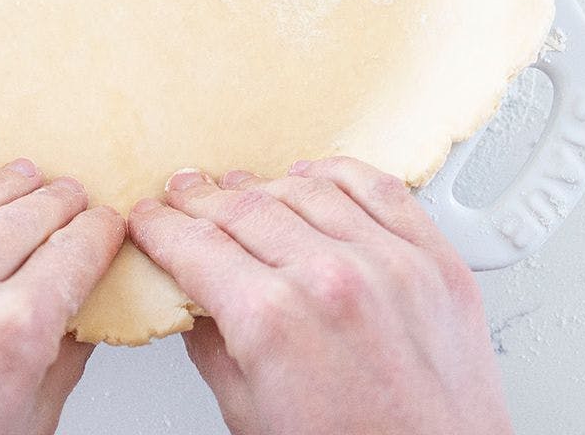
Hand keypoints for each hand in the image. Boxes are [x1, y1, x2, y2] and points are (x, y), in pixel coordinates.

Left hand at [0, 150, 125, 434]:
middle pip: (25, 218)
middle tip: (71, 196)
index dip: (98, 230)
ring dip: (1, 184)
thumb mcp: (27, 422)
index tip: (104, 223)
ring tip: (21, 176)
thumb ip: (60, 357)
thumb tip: (83, 310)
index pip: (74, 253)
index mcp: (11, 335)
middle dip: (59, 202)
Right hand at [129, 157, 511, 434]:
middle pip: (242, 208)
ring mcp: (388, 263)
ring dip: (261, 184)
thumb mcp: (250, 414)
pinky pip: (382, 190)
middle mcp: (330, 279)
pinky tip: (315, 177)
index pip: (194, 244)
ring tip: (240, 187)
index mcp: (272, 320)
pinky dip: (339, 174)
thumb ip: (213, 346)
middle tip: (182, 195)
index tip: (149, 217)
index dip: (160, 225)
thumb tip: (194, 302)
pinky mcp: (435, 261)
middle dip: (199, 199)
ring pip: (306, 190)